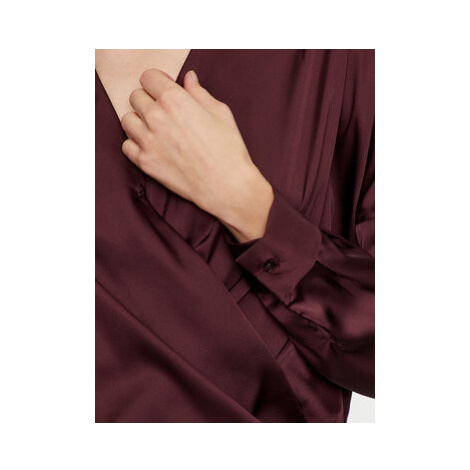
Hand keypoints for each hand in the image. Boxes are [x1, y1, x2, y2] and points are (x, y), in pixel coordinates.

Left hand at [121, 68, 273, 242]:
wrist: (226, 184)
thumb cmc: (228, 148)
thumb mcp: (220, 113)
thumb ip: (199, 93)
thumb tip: (188, 78)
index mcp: (174, 100)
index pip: (148, 77)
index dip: (157, 81)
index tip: (165, 89)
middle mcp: (156, 117)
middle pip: (136, 97)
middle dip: (148, 99)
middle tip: (163, 111)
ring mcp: (147, 141)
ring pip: (127, 120)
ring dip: (139, 121)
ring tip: (155, 129)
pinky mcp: (145, 162)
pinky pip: (127, 146)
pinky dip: (135, 144)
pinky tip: (151, 146)